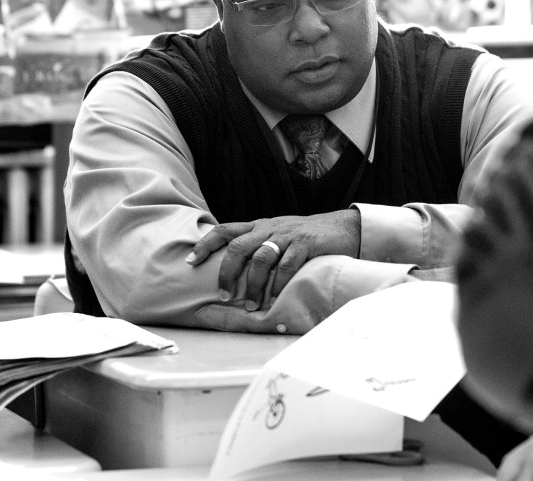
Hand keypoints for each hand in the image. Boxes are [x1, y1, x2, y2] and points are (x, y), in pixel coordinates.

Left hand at [187, 210, 360, 309]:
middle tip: (223, 295)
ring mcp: (287, 235)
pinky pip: (287, 265)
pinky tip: (275, 298)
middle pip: (238, 246)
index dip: (205, 244)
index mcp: (258, 226)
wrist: (341, 228)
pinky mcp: (305, 244)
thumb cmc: (305, 237)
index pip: (225, 230)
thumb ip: (257, 246)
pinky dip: (278, 284)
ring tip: (251, 305)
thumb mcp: (277, 236)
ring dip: (253, 284)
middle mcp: (268, 228)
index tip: (191, 261)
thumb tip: (232, 269)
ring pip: (261, 258)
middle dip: (227, 272)